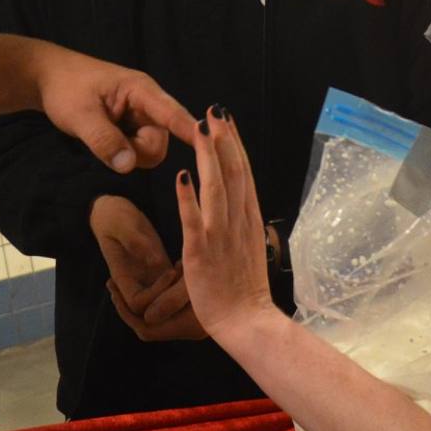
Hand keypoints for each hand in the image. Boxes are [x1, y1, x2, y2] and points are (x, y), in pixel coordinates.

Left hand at [32, 45, 196, 173]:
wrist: (47, 77)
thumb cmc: (64, 87)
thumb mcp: (79, 115)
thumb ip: (103, 140)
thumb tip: (128, 165)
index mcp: (141, 90)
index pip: (173, 114)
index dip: (191, 131)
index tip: (213, 142)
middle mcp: (148, 103)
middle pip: (161, 142)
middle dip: (137, 152)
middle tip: (105, 141)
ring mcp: (141, 116)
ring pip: (150, 150)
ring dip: (128, 154)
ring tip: (102, 137)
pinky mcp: (133, 127)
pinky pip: (138, 150)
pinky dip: (123, 152)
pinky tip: (105, 139)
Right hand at [90, 196, 206, 341]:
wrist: (112, 210)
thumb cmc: (113, 214)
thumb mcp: (122, 223)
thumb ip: (136, 242)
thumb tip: (155, 261)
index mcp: (123, 277)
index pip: (138, 304)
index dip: (156, 294)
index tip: (171, 271)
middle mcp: (136, 283)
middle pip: (154, 311)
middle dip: (174, 300)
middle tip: (190, 276)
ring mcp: (149, 279)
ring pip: (167, 302)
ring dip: (181, 292)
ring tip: (188, 266)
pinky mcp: (160, 271)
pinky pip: (174, 288)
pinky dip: (185, 281)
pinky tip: (189, 259)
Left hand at [175, 106, 275, 337]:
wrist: (248, 321)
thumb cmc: (244, 287)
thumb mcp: (249, 244)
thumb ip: (243, 220)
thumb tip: (240, 199)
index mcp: (249, 217)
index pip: (243, 172)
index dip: (234, 143)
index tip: (225, 118)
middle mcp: (238, 221)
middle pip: (232, 172)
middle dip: (223, 139)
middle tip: (214, 109)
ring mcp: (220, 235)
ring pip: (216, 188)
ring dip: (208, 157)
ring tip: (199, 128)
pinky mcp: (201, 252)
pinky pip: (194, 221)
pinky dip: (188, 198)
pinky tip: (181, 176)